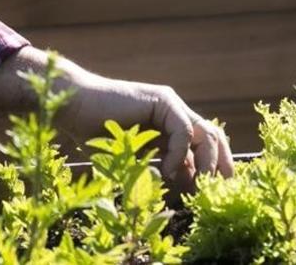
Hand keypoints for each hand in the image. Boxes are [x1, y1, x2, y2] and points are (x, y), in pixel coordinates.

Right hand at [57, 71, 233, 191]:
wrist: (74, 110)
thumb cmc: (95, 136)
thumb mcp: (137, 160)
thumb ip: (162, 168)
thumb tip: (190, 186)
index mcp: (170, 126)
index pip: (206, 145)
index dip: (215, 168)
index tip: (216, 195)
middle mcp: (174, 113)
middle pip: (214, 138)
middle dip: (221, 166)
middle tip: (218, 192)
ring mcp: (170, 105)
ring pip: (206, 133)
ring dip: (207, 163)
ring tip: (198, 185)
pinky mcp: (162, 100)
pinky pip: (183, 130)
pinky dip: (180, 154)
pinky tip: (166, 170)